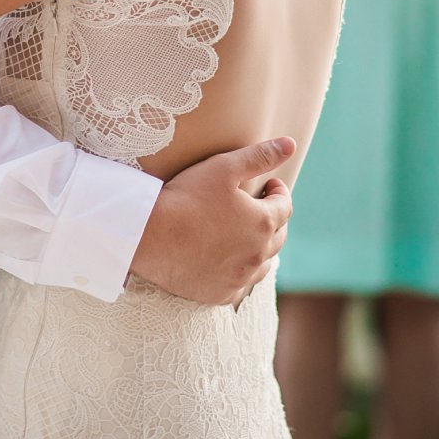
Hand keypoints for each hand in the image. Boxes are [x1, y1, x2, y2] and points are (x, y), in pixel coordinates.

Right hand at [130, 137, 295, 305]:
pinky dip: (241, 272)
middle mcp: (257, 254)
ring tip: (249, 236)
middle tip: (260, 207)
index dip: (279, 191)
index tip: (270, 184)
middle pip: (278, 236)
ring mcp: (239, 277)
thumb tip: (290, 144)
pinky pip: (240, 285)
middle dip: (274, 219)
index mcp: (263, 222)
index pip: (285, 206)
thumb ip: (260, 156)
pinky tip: (231, 263)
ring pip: (263, 264)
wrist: (147, 235)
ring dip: (262, 248)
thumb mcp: (224, 167)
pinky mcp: (219, 294)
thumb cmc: (186, 197)